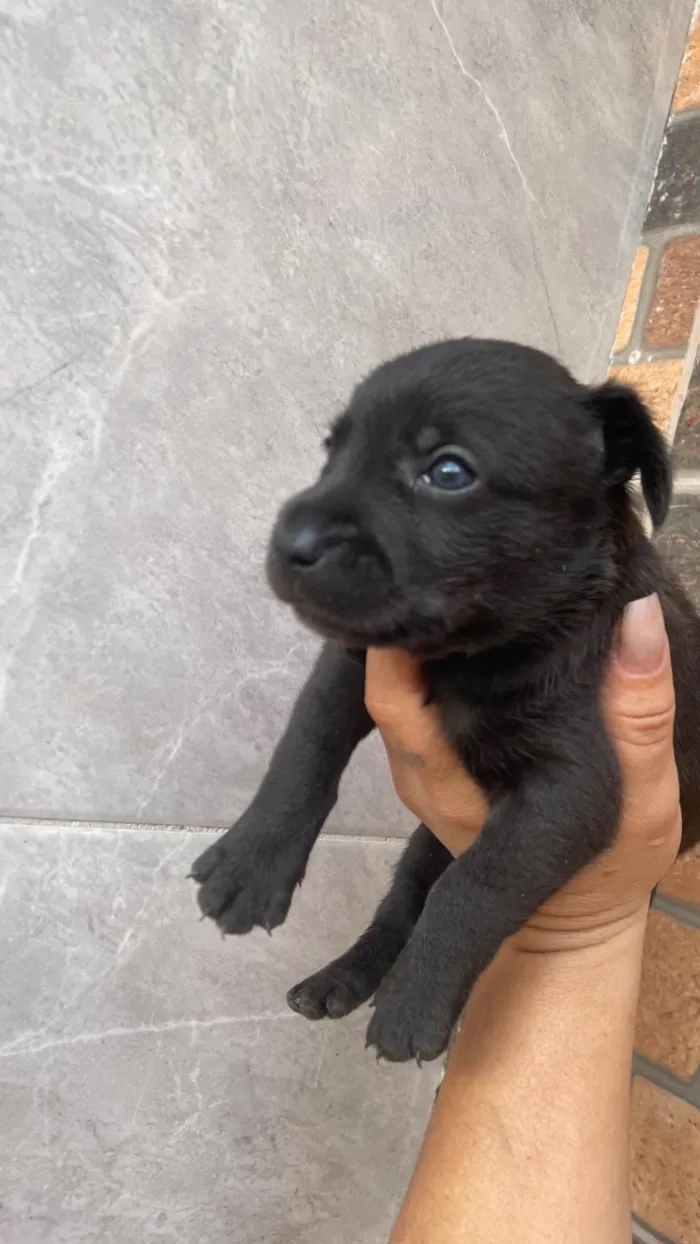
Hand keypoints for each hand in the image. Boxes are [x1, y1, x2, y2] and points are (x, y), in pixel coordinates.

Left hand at [365, 595, 681, 950]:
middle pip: (385, 677)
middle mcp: (420, 770)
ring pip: (397, 686)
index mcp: (451, 776)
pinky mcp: (433, 767)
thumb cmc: (610, 867)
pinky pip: (414, 703)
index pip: (396, 690)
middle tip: (451, 562)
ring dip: (422, 638)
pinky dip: (433, 663)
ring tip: (463, 583)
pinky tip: (472, 628)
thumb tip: (640, 617)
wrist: (577, 926)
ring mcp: (420, 770)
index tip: (441, 577)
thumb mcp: (642, 793)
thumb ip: (639, 713)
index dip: (403, 633)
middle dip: (410, 621)